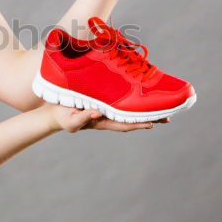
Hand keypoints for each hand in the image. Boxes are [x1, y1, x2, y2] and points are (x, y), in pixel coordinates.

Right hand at [44, 103, 169, 132]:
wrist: (54, 113)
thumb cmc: (62, 117)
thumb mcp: (71, 119)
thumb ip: (84, 117)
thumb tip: (99, 112)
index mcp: (101, 121)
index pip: (123, 124)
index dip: (137, 124)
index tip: (151, 123)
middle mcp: (108, 116)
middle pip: (131, 119)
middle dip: (149, 119)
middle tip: (167, 118)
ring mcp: (106, 109)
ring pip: (129, 110)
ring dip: (145, 110)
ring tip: (162, 108)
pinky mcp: (103, 101)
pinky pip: (122, 102)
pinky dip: (133, 101)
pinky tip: (142, 97)